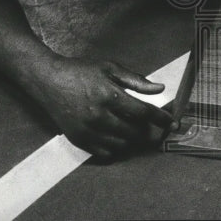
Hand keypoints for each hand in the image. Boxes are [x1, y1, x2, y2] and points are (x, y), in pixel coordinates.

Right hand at [31, 56, 173, 159]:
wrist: (49, 81)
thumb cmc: (82, 72)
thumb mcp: (110, 68)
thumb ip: (136, 80)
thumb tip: (159, 88)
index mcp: (109, 95)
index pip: (142, 112)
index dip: (160, 119)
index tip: (172, 123)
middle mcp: (98, 116)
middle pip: (134, 132)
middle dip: (148, 130)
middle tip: (152, 126)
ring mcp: (87, 130)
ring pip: (121, 144)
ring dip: (132, 139)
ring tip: (133, 128)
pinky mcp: (78, 139)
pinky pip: (105, 152)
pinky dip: (116, 147)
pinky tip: (117, 136)